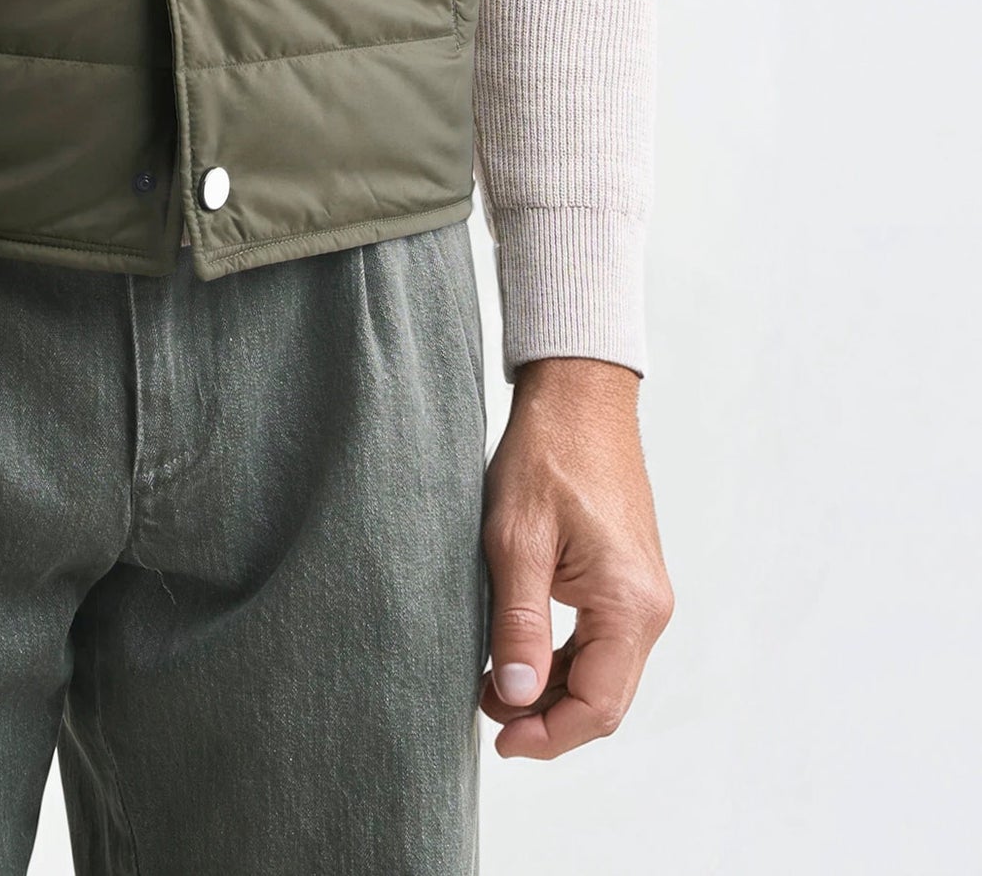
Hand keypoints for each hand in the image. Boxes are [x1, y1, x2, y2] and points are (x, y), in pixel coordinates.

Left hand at [480, 356, 671, 757]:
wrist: (578, 395)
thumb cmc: (546, 455)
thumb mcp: (515, 540)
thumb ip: (518, 623)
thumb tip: (515, 697)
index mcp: (629, 603)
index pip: (598, 706)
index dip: (548, 735)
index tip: (498, 739)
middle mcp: (649, 607)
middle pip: (605, 699)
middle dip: (547, 719)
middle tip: (486, 711)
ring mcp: (643, 594)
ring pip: (603, 674)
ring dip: (552, 690)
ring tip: (492, 684)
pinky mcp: (628, 580)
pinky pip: (602, 644)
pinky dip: (563, 661)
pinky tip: (519, 653)